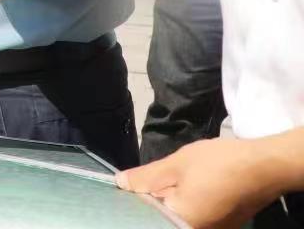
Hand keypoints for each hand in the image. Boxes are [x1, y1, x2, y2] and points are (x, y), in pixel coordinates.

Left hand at [118, 138, 283, 228]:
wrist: (266, 166)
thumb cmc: (219, 164)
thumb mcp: (175, 165)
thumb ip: (145, 177)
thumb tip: (120, 182)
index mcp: (183, 223)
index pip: (147, 218)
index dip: (134, 201)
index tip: (126, 187)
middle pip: (164, 218)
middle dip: (151, 201)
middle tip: (143, 180)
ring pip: (179, 216)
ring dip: (169, 200)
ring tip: (164, 181)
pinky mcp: (223, 225)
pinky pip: (195, 216)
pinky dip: (186, 203)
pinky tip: (185, 187)